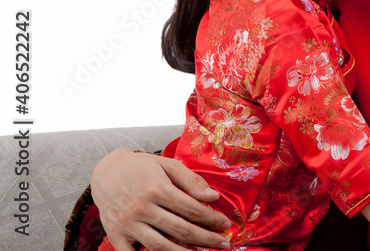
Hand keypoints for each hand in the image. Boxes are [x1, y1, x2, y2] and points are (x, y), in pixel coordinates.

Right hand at [91, 147, 231, 250]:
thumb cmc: (142, 167)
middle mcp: (142, 208)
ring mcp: (128, 223)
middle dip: (206, 239)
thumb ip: (191, 180)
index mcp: (158, 189)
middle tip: (223, 244)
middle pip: (180, 230)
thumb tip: (213, 197)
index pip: (192, 209)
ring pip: (160, 246)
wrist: (106, 170)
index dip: (211, 219)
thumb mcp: (168, 165)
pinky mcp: (116, 235)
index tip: (225, 225)